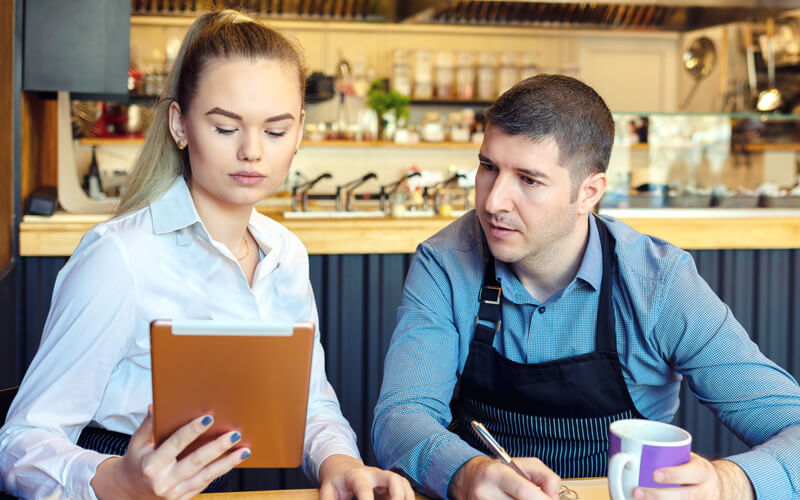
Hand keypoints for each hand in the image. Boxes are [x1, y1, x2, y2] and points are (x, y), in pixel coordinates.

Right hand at [91, 407, 250, 499]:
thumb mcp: (136, 443)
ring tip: (244, 450)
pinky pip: (204, 484)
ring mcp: (174, 493)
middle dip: (218, 447)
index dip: (192, 430)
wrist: (127, 492)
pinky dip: (220, 472)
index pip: (175, 444)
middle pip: (196, 461)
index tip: (209, 418)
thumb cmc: (135, 462)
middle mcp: (163, 481)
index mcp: (151, 464)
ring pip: (206, 476)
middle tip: (235, 434)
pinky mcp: (182, 499)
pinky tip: (233, 460)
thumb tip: (155, 406)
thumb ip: (148, 426)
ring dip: (228, 462)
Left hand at [318, 454, 414, 499]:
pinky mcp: (390, 484)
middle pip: (391, 478)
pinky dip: (408, 498)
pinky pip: (404, 488)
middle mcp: (373, 474)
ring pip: (401, 482)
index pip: (363, 488)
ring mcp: (384, 478)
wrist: (343, 468)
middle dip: (396, 494)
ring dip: (406, 497)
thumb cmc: (336, 482)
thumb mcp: (327, 491)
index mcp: (355, 476)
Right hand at [448, 456, 560, 499]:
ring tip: (519, 498)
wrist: (467, 479)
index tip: (552, 499)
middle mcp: (486, 493)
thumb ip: (546, 477)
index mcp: (496, 474)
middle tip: (540, 498)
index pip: (524, 492)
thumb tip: (554, 496)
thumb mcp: (524, 464)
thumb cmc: (498, 471)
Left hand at [633, 453, 754, 499]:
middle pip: (686, 496)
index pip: (691, 472)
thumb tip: (623, 454)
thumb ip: (664, 456)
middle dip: (659, 496)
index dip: (673, 474)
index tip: (654, 474)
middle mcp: (705, 490)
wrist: (716, 487)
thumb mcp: (686, 458)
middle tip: (636, 493)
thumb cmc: (692, 469)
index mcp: (702, 471)